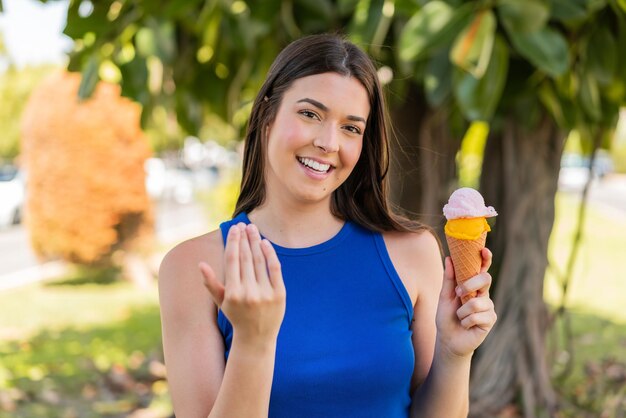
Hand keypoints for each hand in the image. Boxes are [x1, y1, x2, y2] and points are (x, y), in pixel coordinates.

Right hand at [200, 223, 285, 345]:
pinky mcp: (280, 294)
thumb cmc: (236, 316)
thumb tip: (200, 264)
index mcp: (233, 293)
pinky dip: (270, 254)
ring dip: (256, 242)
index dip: (233, 242)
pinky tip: (265, 243)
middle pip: (246, 258)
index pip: (233, 260)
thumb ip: (211, 283)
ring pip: (259, 261)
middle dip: (244, 238)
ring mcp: (265, 293)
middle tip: (243, 224)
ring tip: (253, 229)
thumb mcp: (221, 302)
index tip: (234, 229)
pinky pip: (274, 269)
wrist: (257, 337)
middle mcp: (249, 293)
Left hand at [435, 248, 496, 358]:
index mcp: (473, 285)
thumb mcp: (444, 296)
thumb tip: (449, 258)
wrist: (448, 340)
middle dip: (470, 285)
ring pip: (477, 302)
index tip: (483, 250)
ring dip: (462, 311)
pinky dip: (466, 321)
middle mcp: (483, 294)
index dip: (485, 258)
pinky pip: (477, 316)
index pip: (482, 269)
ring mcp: (488, 307)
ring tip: (460, 317)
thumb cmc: (447, 317)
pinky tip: (466, 325)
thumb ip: (449, 279)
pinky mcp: (490, 319)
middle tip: (458, 293)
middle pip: (485, 279)